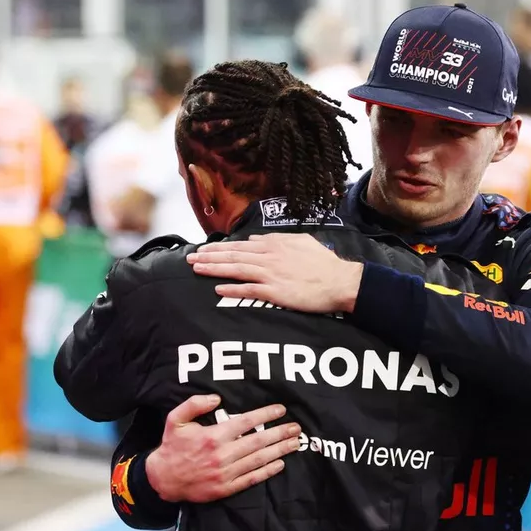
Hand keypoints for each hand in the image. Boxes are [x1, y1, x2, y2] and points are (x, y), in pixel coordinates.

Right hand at [145, 394, 301, 502]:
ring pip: (258, 460)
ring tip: (294, 443)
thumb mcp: (175, 419)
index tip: (281, 409)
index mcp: (212, 436)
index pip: (246, 422)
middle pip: (258, 441)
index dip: (265, 414)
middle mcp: (222, 454)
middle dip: (280, 433)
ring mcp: (225, 472)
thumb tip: (217, 398)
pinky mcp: (226, 488)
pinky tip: (280, 464)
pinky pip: (251, 478)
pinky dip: (267, 471)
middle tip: (296, 428)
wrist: (162, 480)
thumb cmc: (172, 447)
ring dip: (279, 451)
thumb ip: (194, 404)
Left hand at [186, 233, 363, 313]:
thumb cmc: (324, 262)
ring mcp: (271, 274)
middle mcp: (269, 257)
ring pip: (236, 269)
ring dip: (214, 269)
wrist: (340, 281)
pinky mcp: (276, 292)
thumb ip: (278, 239)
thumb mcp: (301, 241)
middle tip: (190, 258)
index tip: (204, 249)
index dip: (220, 247)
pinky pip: (249, 289)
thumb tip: (258, 239)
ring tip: (196, 268)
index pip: (241, 245)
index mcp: (275, 244)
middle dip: (209, 256)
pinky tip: (218, 288)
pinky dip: (232, 288)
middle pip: (233, 255)